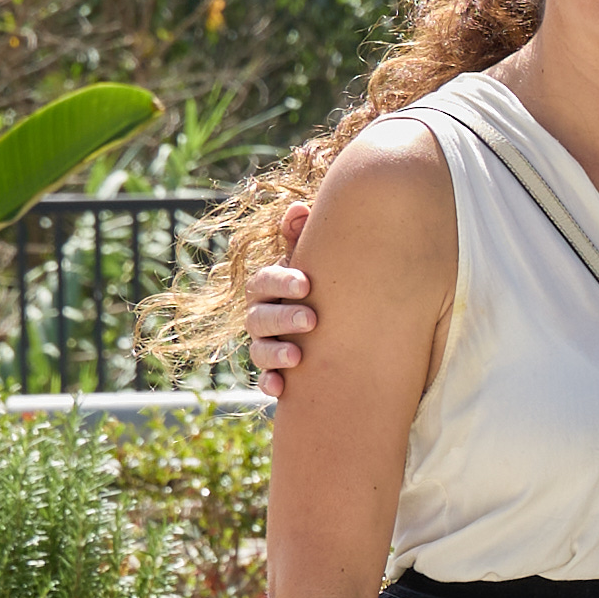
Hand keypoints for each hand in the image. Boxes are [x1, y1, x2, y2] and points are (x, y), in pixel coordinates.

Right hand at [245, 205, 318, 400]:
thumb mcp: (316, 261)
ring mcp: (266, 344)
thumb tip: (299, 208)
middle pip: (260, 316)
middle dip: (283, 317)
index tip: (307, 284)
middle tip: (311, 320)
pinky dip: (269, 383)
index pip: (266, 281)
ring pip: (259, 349)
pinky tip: (280, 389)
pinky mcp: (275, 371)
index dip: (282, 281)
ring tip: (298, 358)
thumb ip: (303, 237)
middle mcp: (262, 315)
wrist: (340, 326)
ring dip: (275, 353)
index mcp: (271, 286)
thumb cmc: (325, 285)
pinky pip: (265, 380)